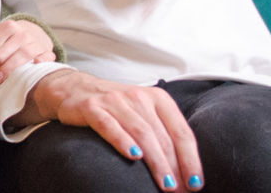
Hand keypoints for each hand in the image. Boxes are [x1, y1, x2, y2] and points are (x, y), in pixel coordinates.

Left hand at [0, 20, 56, 89]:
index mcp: (6, 27)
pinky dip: (39, 62)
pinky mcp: (46, 52)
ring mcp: (35, 42)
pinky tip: (31, 69)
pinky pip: (44, 58)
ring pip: (19, 57)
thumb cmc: (7, 36)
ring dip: (6, 70)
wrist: (34, 32)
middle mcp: (21, 33)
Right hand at [19, 70, 203, 191]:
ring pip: (141, 133)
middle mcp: (138, 97)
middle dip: (174, 167)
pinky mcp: (91, 107)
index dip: (191, 160)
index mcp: (158, 99)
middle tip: (178, 190)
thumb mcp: (145, 113)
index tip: (195, 183)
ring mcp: (114, 101)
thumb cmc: (117, 108)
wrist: (75, 88)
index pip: (181, 132)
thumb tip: (186, 172)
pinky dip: (122, 140)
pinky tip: (133, 156)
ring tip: (165, 183)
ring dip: (156, 161)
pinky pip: (109, 125)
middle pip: (162, 137)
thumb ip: (164, 134)